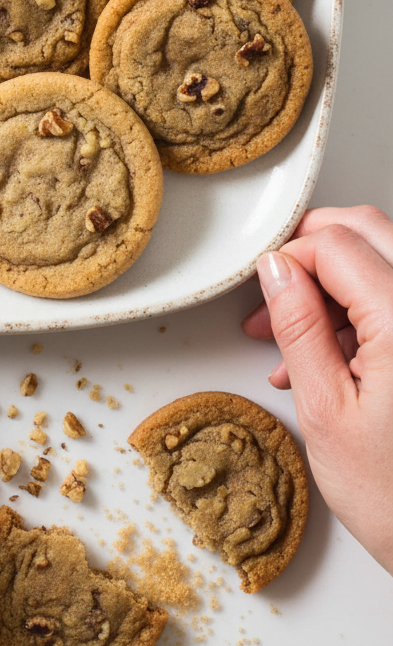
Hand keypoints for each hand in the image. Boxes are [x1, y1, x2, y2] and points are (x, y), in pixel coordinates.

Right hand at [243, 205, 392, 574]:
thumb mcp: (327, 414)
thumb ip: (299, 328)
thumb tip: (277, 271)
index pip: (337, 244)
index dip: (290, 259)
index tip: (264, 292)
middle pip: (370, 231)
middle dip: (315, 252)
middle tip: (278, 290)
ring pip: (387, 258)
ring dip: (338, 283)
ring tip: (294, 340)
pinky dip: (366, 309)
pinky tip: (333, 356)